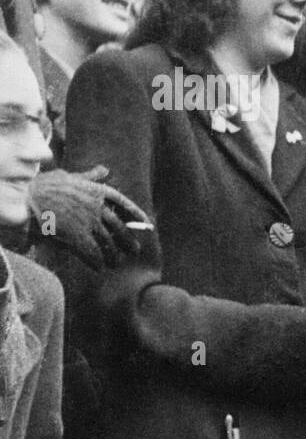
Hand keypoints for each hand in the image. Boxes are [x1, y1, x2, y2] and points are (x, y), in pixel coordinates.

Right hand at [28, 166, 149, 270]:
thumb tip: (104, 170)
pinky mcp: (77, 236)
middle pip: (120, 228)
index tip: (147, 225)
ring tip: (116, 263)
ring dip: (113, 255)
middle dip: (128, 241)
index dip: (137, 216)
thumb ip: (89, 176)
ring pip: (108, 243)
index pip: (125, 205)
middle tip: (133, 250)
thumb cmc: (44, 186)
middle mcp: (97, 207)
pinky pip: (92, 253)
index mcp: (98, 191)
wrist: (24, 198)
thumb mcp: (69, 176)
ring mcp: (88, 222)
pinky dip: (97, 262)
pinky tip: (99, 268)